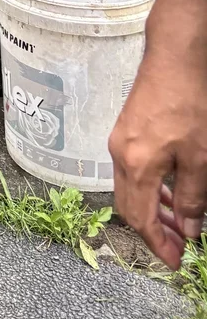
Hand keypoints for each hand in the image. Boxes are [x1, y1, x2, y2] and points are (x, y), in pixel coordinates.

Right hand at [109, 0, 206, 267]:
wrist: (175, 56)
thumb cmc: (188, 102)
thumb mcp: (200, 157)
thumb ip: (193, 197)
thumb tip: (189, 229)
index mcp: (136, 164)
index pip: (141, 218)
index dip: (158, 244)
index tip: (176, 262)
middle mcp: (120, 154)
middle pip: (129, 206)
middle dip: (154, 232)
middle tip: (179, 248)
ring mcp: (120, 140)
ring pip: (131, 189)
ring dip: (154, 210)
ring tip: (181, 223)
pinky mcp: (127, 128)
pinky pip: (133, 170)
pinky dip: (151, 188)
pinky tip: (172, 190)